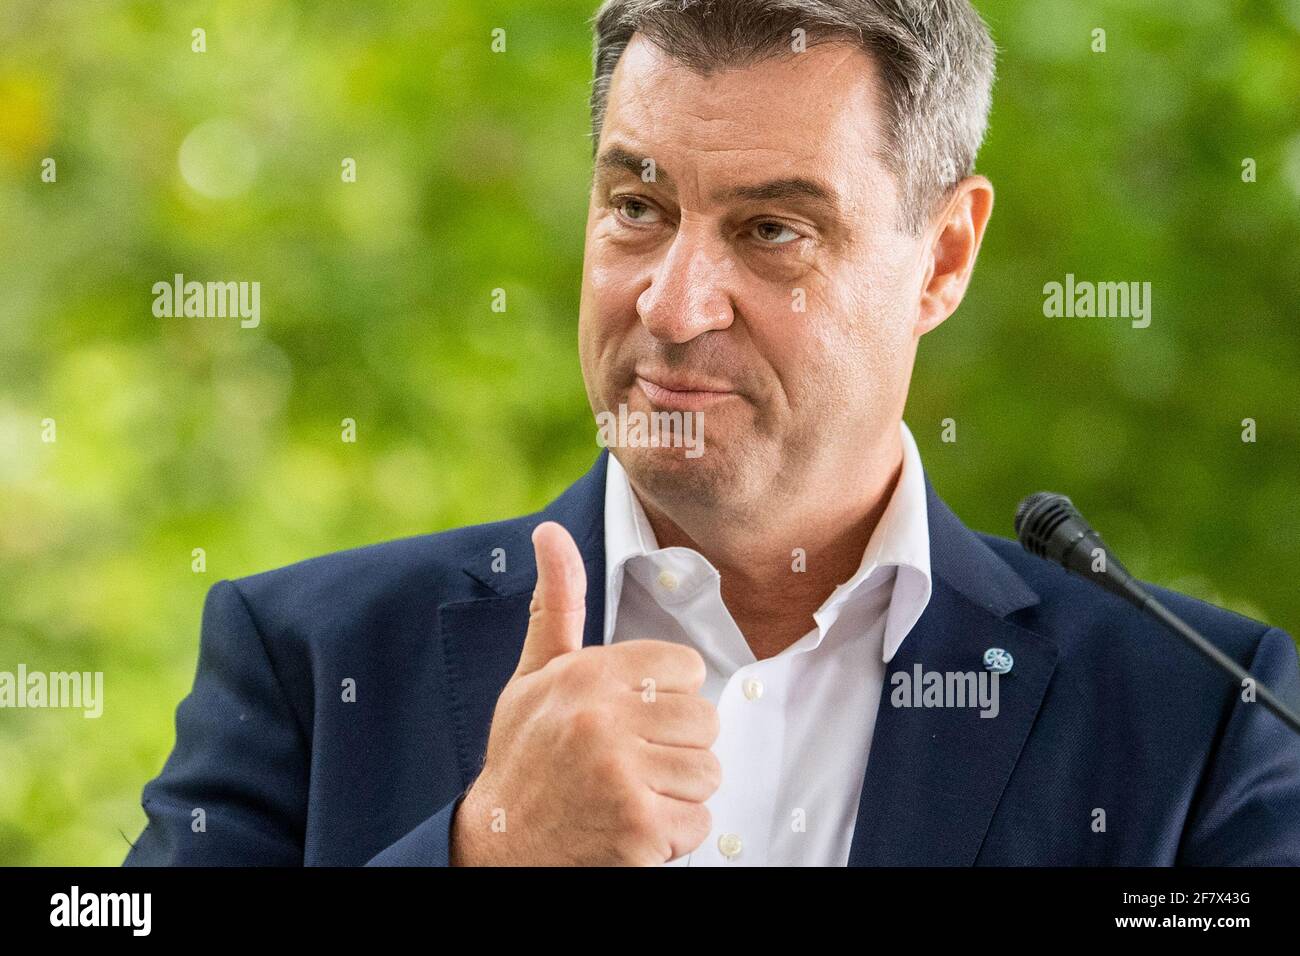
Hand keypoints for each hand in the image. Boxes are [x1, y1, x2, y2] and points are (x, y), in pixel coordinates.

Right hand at [450, 521, 720, 864]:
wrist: (498, 847)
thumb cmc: (524, 758)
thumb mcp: (533, 676)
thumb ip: (556, 605)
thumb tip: (549, 533)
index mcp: (586, 674)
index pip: (686, 668)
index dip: (668, 696)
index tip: (637, 716)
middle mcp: (604, 719)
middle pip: (705, 721)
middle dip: (677, 747)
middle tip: (633, 762)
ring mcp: (622, 774)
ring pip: (708, 772)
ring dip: (679, 792)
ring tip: (633, 793)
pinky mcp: (639, 827)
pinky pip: (700, 822)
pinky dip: (674, 833)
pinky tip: (634, 824)